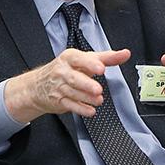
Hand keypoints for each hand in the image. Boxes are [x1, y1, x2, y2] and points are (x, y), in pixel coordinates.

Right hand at [5, 48, 130, 123]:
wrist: (38, 85)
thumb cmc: (67, 69)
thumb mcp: (86, 59)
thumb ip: (107, 57)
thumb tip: (125, 53)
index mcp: (70, 58)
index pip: (79, 59)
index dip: (90, 64)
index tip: (101, 68)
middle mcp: (62, 71)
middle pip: (74, 78)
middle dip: (86, 84)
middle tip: (98, 89)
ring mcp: (59, 87)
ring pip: (73, 93)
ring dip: (86, 98)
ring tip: (98, 100)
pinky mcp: (57, 100)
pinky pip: (69, 105)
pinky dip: (80, 109)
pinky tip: (90, 111)